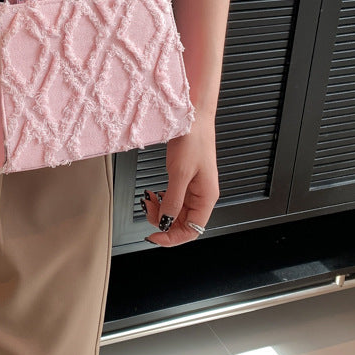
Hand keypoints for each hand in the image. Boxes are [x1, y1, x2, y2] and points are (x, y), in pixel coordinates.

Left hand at [142, 121, 218, 246]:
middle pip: (183, 222)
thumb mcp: (179, 172)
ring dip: (161, 210)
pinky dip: (163, 200)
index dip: (172, 238)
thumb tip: (166, 222)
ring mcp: (195, 187)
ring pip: (177, 211)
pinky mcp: (187, 178)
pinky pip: (175, 198)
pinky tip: (155, 194)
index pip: (192, 230)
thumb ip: (173, 200)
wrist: (193, 116)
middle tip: (147, 210)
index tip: (154, 237)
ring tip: (148, 200)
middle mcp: (203, 195)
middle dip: (163, 221)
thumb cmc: (193, 139)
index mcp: (206, 197)